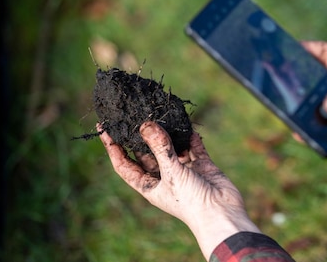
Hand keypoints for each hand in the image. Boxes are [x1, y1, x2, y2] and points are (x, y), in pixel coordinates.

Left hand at [99, 121, 260, 260]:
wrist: (222, 213)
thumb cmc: (190, 201)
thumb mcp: (171, 172)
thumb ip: (159, 147)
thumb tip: (146, 124)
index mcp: (149, 185)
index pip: (124, 164)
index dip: (113, 147)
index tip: (104, 128)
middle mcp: (164, 177)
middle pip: (147, 152)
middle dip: (141, 135)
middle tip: (134, 114)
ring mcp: (183, 171)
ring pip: (170, 147)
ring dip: (167, 133)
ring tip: (160, 114)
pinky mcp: (202, 165)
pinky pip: (193, 147)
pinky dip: (190, 137)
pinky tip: (186, 124)